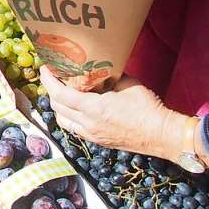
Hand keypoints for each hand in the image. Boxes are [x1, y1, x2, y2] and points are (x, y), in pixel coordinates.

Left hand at [41, 70, 191, 163]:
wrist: (162, 135)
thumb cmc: (147, 107)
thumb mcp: (127, 83)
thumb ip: (109, 76)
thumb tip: (99, 68)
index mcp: (93, 108)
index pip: (60, 94)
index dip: (49, 81)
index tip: (45, 69)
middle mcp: (88, 124)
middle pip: (57, 107)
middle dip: (50, 90)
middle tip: (52, 77)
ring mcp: (92, 135)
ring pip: (63, 120)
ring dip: (57, 106)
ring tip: (61, 92)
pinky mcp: (97, 141)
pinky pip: (74, 128)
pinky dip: (68, 117)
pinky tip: (74, 108)